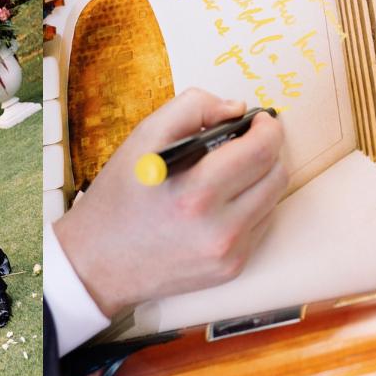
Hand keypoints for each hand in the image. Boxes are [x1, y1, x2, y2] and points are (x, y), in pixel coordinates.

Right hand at [53, 89, 286, 320]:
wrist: (98, 264)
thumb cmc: (119, 198)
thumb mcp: (143, 138)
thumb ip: (192, 108)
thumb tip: (237, 108)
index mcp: (196, 193)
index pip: (262, 150)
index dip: (268, 127)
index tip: (258, 120)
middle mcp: (219, 229)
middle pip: (277, 175)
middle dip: (268, 150)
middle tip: (247, 141)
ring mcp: (229, 254)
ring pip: (274, 200)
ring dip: (261, 178)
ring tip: (232, 171)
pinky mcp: (232, 268)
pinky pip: (261, 225)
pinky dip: (251, 206)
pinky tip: (223, 202)